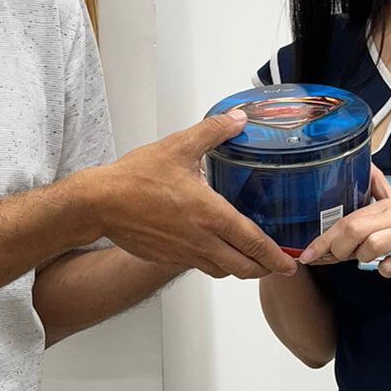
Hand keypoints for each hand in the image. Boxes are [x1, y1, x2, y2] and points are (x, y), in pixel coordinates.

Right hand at [93, 112, 297, 279]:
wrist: (99, 204)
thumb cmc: (135, 179)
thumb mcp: (178, 147)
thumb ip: (213, 132)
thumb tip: (237, 120)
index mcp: (211, 216)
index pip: (253, 244)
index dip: (276, 257)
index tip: (290, 264)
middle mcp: (201, 241)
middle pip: (242, 268)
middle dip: (263, 269)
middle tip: (275, 265)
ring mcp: (184, 253)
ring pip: (221, 270)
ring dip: (238, 268)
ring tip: (247, 258)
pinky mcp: (167, 258)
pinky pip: (198, 265)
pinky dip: (213, 262)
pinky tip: (211, 247)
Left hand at [298, 166, 390, 278]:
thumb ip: (380, 190)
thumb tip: (364, 166)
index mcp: (389, 205)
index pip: (347, 219)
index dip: (323, 239)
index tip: (307, 255)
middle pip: (354, 229)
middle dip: (338, 249)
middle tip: (337, 260)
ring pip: (372, 246)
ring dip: (364, 259)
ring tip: (372, 260)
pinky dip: (388, 270)